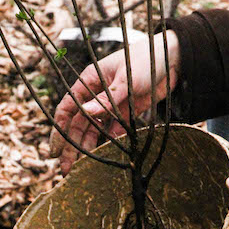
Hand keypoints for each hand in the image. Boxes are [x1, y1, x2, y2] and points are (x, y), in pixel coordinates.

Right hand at [50, 30, 180, 173]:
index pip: (67, 108)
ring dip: (86, 148)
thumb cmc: (145, 60)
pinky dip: (108, 144)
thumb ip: (107, 98)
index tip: (54, 150)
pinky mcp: (126, 113)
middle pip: (78, 124)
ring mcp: (110, 106)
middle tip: (65, 168)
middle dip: (71, 146)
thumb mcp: (125, 79)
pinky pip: (113, 131)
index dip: (59, 129)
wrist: (174, 60)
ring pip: (93, 130)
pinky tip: (102, 159)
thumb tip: (85, 112)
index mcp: (89, 81)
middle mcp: (96, 95)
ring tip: (80, 167)